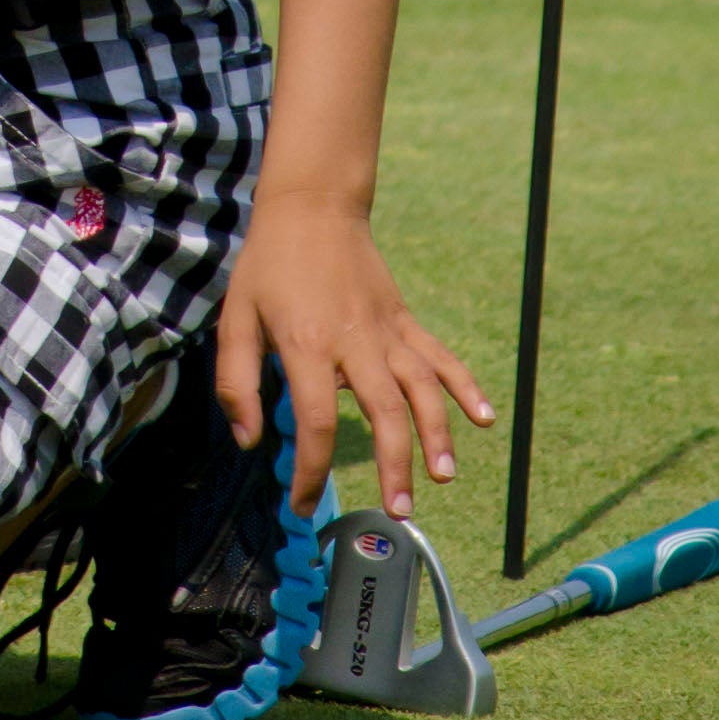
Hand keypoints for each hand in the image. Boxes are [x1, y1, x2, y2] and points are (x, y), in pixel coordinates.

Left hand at [213, 197, 491, 520]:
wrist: (311, 207)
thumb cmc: (267, 265)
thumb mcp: (235, 320)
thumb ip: (236, 384)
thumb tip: (250, 442)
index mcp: (306, 345)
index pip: (316, 421)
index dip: (312, 469)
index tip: (303, 502)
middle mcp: (353, 342)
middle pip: (383, 412)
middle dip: (393, 466)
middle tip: (398, 512)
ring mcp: (385, 330)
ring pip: (421, 389)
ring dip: (436, 435)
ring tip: (443, 477)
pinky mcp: (404, 320)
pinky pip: (440, 357)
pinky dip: (465, 386)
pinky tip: (484, 418)